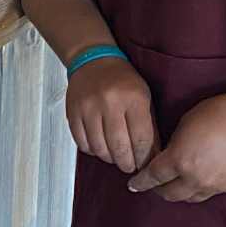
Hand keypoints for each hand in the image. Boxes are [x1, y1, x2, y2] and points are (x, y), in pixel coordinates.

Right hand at [64, 57, 157, 173]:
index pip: (141, 139)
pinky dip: (92, 150)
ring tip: (115, 157)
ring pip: (99, 148)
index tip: (145, 165)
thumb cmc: (123, 80)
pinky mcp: (73, 112)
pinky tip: (99, 147)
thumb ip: (149, 127)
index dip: (144, 158)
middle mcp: (110, 103)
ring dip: (109, 158)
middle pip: (119, 147)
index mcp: (133, 98)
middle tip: (129, 166)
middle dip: (127, 163)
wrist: (93, 60)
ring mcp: (88, 108)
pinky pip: (82, 143)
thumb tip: (152, 157)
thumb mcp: (144, 97)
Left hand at [127, 84, 225, 201]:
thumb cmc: (219, 113)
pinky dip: (198, 190)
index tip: (132, 185)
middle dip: (158, 190)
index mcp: (180, 161)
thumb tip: (170, 154)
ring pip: (190, 198)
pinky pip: (208, 193)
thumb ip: (174, 142)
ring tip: (175, 184)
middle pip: (169, 194)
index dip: (140, 182)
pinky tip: (198, 180)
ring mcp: (214, 186)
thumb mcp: (186, 122)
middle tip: (154, 184)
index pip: (153, 177)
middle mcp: (195, 179)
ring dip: (179, 193)